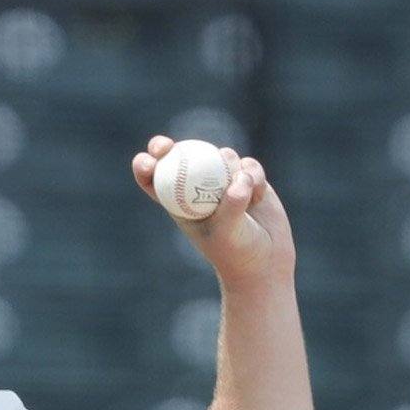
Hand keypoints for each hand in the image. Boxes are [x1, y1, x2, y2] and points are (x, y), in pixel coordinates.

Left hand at [132, 135, 295, 289]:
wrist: (265, 262)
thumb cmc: (236, 253)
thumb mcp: (227, 232)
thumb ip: (231, 205)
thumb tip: (239, 178)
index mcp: (178, 204)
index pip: (154, 180)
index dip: (145, 165)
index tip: (149, 162)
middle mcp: (197, 189)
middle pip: (179, 156)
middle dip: (166, 147)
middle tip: (166, 147)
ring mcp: (223, 181)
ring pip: (222, 156)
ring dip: (231, 165)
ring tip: (244, 189)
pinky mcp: (249, 179)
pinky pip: (249, 165)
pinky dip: (255, 175)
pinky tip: (259, 196)